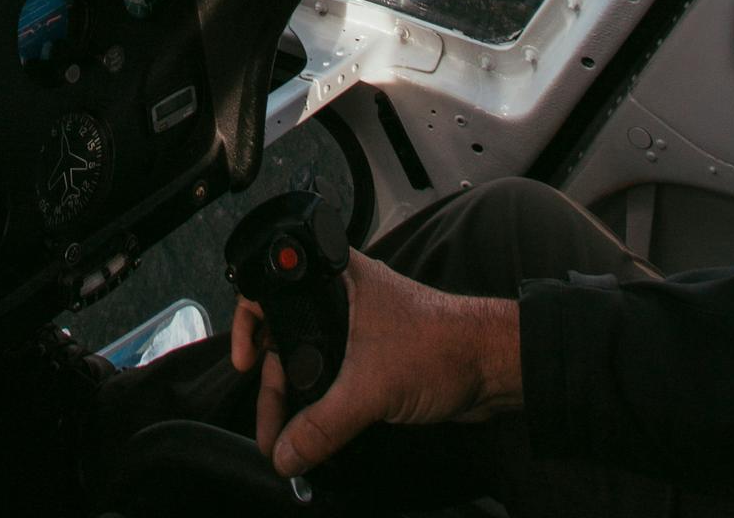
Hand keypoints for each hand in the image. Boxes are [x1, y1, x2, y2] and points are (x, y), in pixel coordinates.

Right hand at [230, 248, 521, 476]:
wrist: (491, 366)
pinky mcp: (372, 356)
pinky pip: (332, 378)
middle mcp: (343, 297)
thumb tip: (285, 454)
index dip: (250, 321)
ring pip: (309, 361)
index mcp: (337, 279)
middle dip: (274, 384)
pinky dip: (319, 404)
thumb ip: (322, 426)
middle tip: (269, 427)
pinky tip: (312, 433)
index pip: (274, 287)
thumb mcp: (371, 388)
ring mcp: (357, 327)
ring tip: (286, 442)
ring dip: (296, 401)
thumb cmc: (442, 344)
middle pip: (287, 335)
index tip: (243, 360)